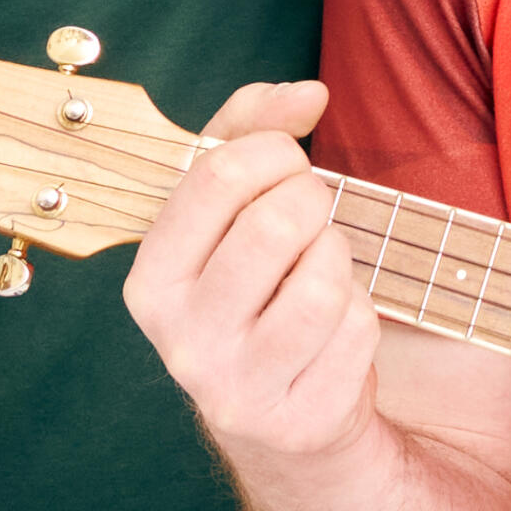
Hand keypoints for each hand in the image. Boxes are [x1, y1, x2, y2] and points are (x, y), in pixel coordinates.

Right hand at [120, 81, 381, 473]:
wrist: (275, 417)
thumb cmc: (253, 285)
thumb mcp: (229, 209)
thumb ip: (252, 130)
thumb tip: (308, 93)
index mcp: (151, 282)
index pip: (219, 177)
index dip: (274, 149)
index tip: (287, 160)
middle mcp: (182, 340)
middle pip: (277, 223)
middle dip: (312, 200)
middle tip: (308, 214)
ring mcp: (238, 387)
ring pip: (323, 279)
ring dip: (337, 258)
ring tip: (316, 270)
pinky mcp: (298, 417)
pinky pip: (357, 327)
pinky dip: (359, 312)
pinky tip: (330, 327)